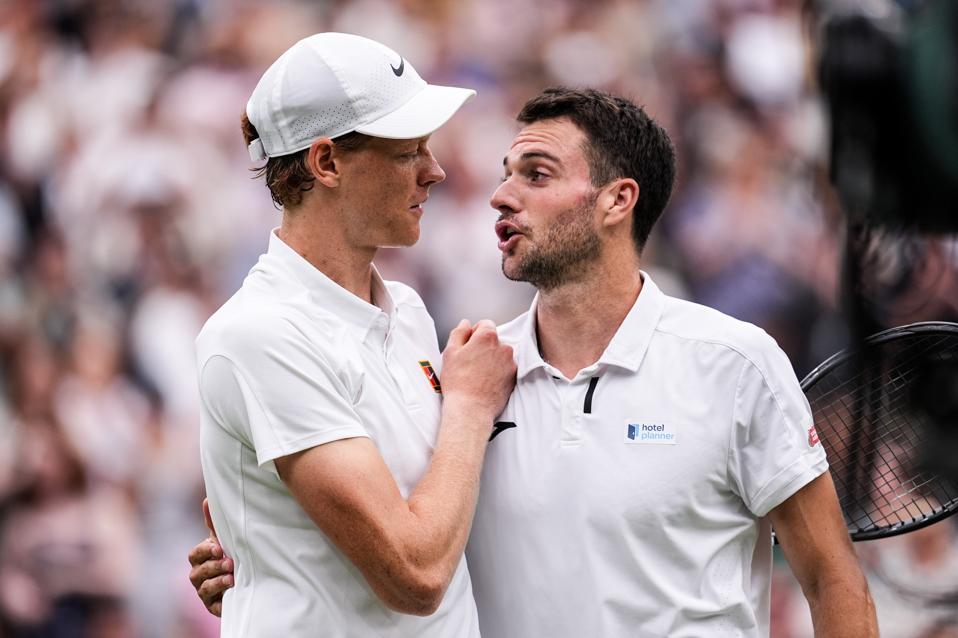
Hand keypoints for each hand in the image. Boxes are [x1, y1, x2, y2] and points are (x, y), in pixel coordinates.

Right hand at [187, 498, 233, 616]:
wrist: (248, 579)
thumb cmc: (232, 555)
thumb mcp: (225, 540)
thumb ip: (215, 524)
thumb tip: (207, 499)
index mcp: (200, 559)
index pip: (195, 554)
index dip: (205, 551)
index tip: (218, 547)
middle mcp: (198, 575)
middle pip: (198, 572)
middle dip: (213, 566)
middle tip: (229, 562)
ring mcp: (204, 592)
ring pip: (204, 588)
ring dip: (217, 581)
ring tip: (231, 576)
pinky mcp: (213, 606)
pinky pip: (213, 604)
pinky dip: (222, 596)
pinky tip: (232, 589)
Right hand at [440, 319, 515, 421]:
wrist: (471, 409)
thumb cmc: (458, 381)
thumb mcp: (450, 352)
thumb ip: (459, 332)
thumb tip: (466, 323)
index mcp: (488, 337)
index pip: (485, 324)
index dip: (474, 333)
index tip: (467, 346)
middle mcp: (504, 347)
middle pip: (494, 340)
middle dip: (483, 347)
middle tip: (470, 362)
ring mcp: (511, 363)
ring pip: (500, 354)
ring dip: (491, 359)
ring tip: (477, 374)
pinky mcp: (514, 377)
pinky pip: (505, 368)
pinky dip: (498, 371)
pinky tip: (485, 381)